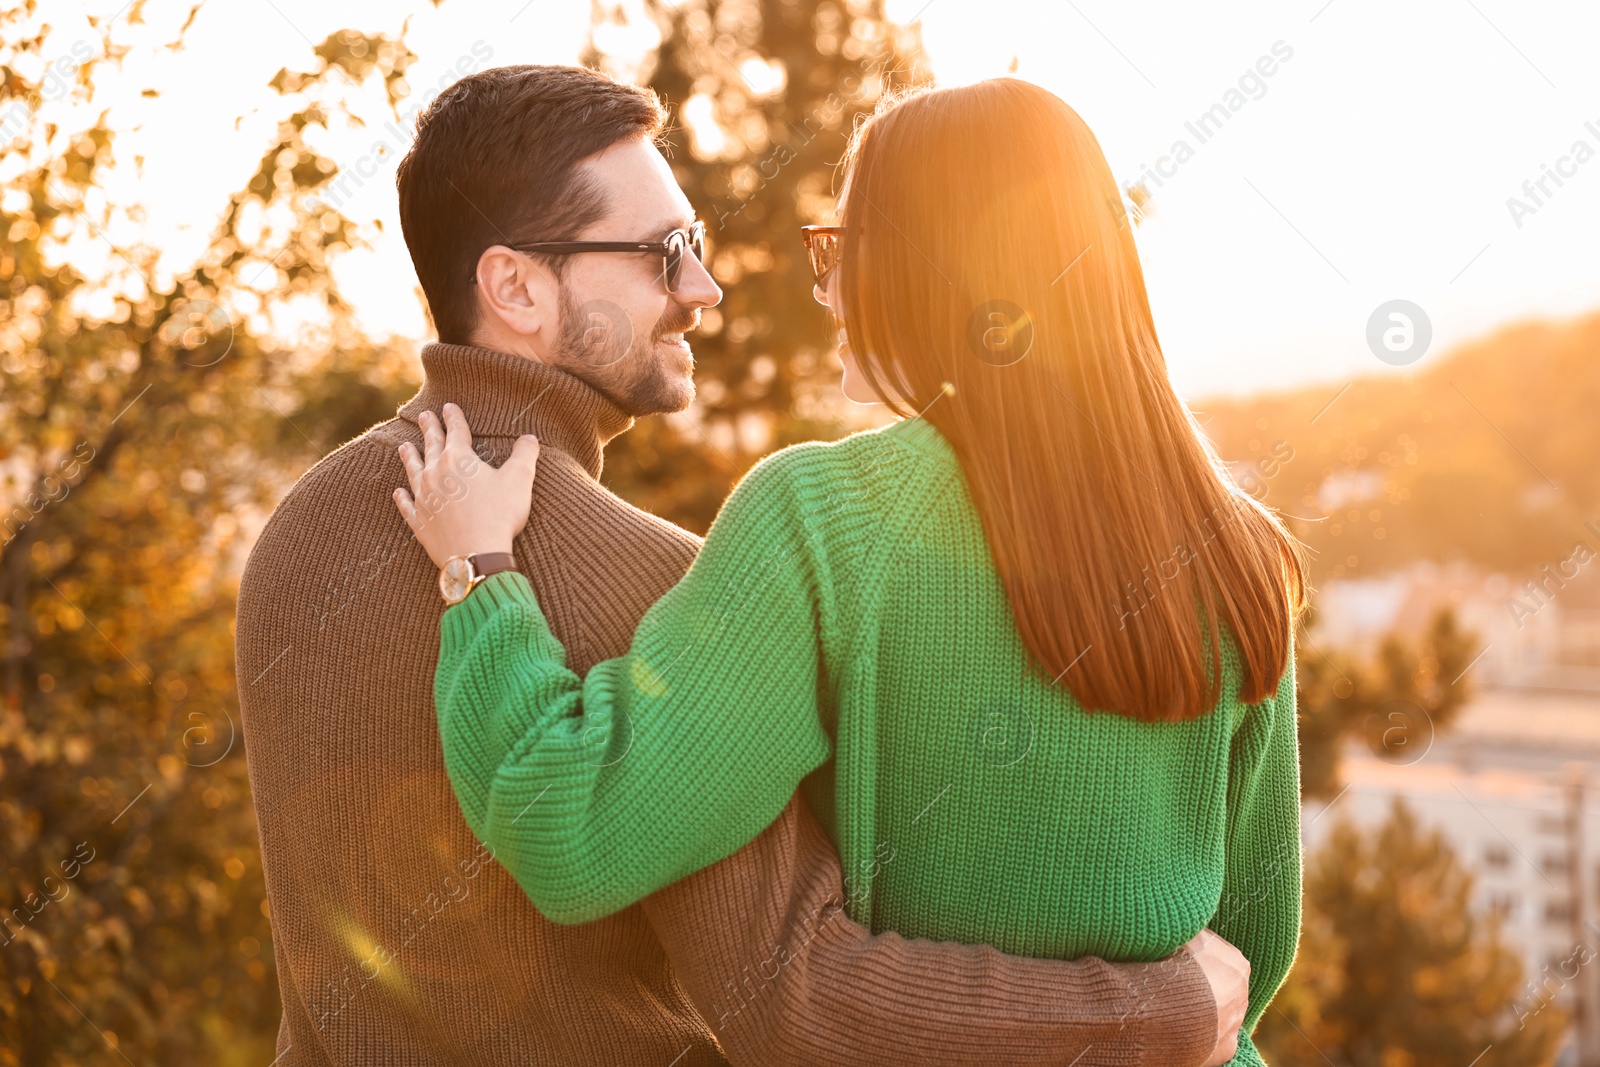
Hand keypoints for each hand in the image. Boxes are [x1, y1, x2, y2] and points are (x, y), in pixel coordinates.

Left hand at [392, 404, 540, 568]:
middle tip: (424, 416)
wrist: (477, 554)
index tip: (448, 406)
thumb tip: (529, 437)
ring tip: (403, 447)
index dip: (454, 417)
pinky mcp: (420, 522)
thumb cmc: (499, 515)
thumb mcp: (520, 480)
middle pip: (432, 446)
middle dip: (429, 429)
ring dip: (409, 458)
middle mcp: (436, 474)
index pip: (456, 431)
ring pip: (414, 471)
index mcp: (459, 459)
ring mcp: (424, 498)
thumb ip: (525, 454)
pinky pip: (407, 506)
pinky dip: (402, 498)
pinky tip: (398, 492)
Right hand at [1185, 928, 1249, 1066]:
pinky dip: (1199, 1035)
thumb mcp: (1185, 935)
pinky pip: (1212, 1040)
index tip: (1177, 959)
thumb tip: (1187, 917)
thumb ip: (1190, 929)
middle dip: (1201, 986)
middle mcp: (1243, 993)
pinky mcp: (1226, 1048)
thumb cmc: (1179, 965)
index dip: (1195, 957)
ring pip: (1218, 1013)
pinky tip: (1181, 1027)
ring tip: (1174, 1006)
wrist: (1177, 1007)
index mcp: (1238, 963)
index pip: (1216, 956)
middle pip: (1220, 986)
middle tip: (1174, 983)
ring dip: (1200, 1010)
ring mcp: (1236, 1022)